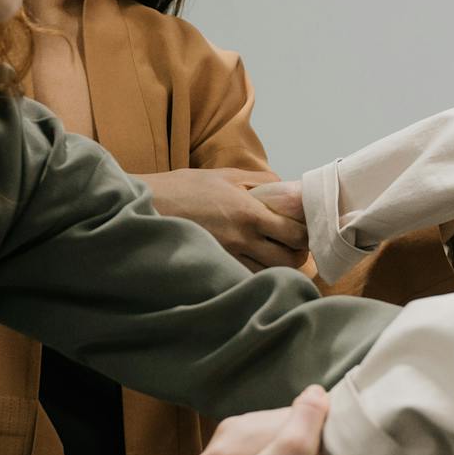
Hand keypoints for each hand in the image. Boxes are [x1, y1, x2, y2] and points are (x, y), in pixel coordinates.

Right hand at [140, 167, 307, 270]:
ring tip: (277, 256)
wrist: (147, 206)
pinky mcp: (214, 268)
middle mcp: (242, 239)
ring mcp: (228, 257)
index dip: (306, 233)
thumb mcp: (225, 175)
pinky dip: (258, 275)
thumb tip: (288, 188)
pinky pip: (246, 279)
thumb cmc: (185, 188)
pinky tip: (256, 265)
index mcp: (248, 212)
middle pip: (289, 259)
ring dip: (280, 267)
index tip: (304, 229)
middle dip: (298, 254)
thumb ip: (260, 180)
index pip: (295, 232)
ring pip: (270, 274)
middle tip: (295, 246)